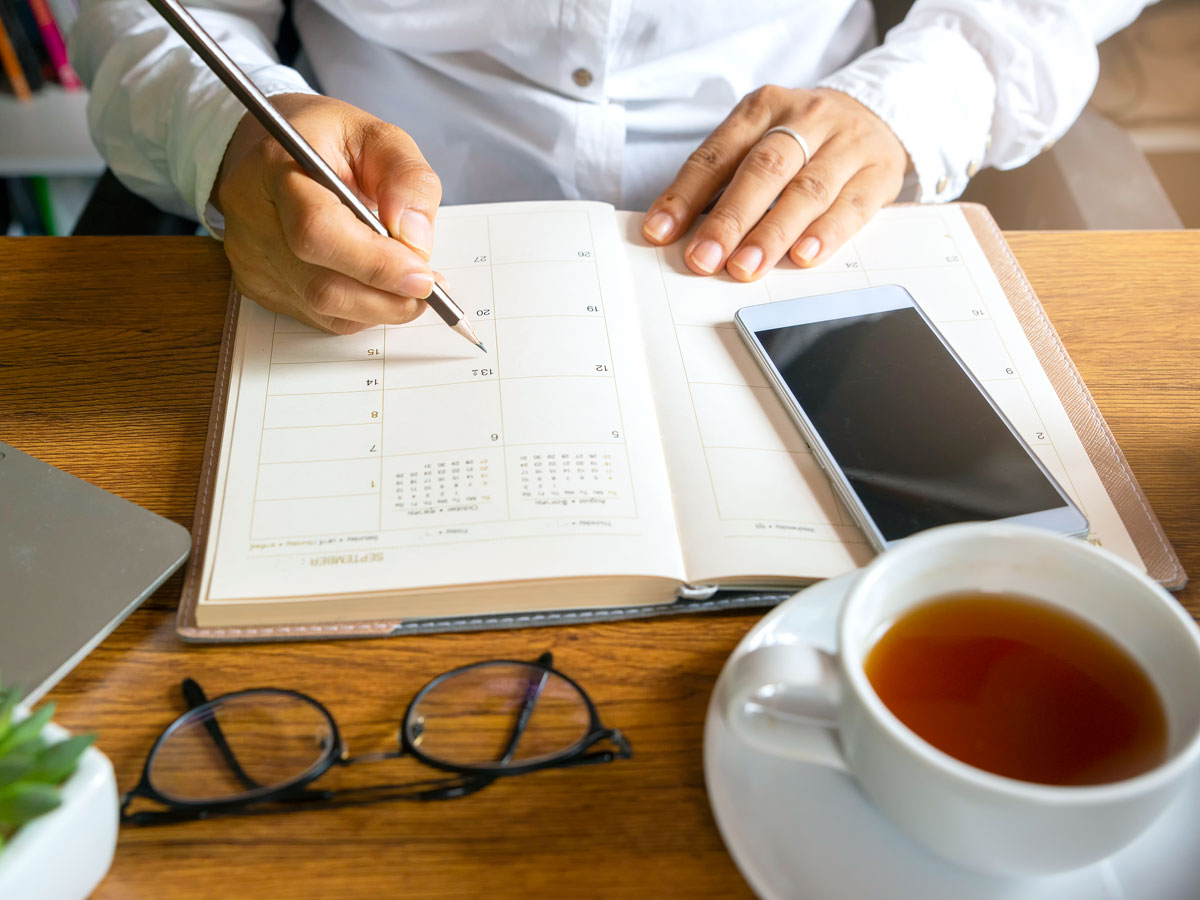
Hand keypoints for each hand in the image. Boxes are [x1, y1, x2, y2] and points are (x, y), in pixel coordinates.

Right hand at [213, 94, 440, 333]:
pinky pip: (318, 316)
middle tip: (429, 285)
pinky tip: (378, 287)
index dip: (376, 263)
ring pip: (323, 309)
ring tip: (411, 285)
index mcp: (277, 165)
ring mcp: (249, 258)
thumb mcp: (379, 138)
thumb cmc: (327, 141)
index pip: (318, 230)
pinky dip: (360, 310)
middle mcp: (252, 217)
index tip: (423, 275)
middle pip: (321, 285)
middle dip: (387, 295)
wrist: (274, 151)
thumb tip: (416, 240)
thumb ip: (408, 180)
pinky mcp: (258, 286)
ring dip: (380, 307)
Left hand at [642, 87, 907, 279]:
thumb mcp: (760, 139)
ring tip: (746, 267)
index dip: (686, 195)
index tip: (660, 232)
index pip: (717, 154)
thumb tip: (677, 232)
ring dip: (772, 234)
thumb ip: (723, 180)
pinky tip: (804, 256)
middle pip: (763, 170)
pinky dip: (826, 234)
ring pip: (807, 190)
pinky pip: (852, 206)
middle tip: (704, 259)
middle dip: (729, 219)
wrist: (877, 113)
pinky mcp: (879, 172)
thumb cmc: (803, 138)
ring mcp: (847, 143)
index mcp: (763, 108)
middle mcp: (805, 118)